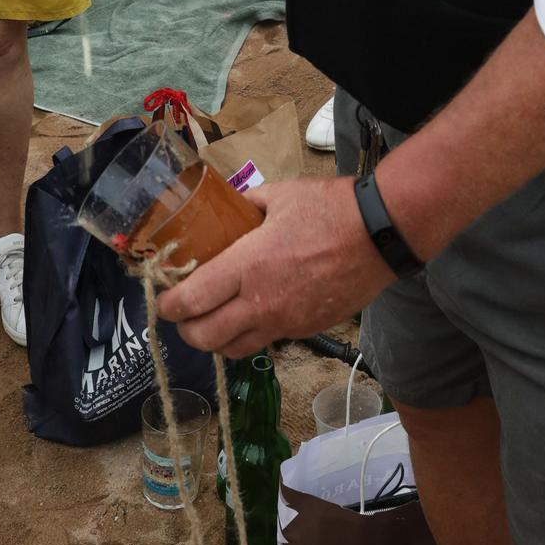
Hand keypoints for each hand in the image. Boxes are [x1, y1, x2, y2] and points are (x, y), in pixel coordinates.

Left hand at [155, 176, 391, 357]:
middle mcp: (262, 302)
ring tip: (211, 322)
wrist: (381, 234)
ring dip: (215, 340)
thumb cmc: (330, 208)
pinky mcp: (306, 329)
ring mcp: (285, 321)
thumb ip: (247, 205)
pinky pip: (266, 342)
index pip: (192, 300)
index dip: (168, 305)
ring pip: (234, 350)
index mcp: (249, 265)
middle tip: (182, 314)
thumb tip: (226, 207)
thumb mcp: (280, 195)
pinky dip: (250, 335)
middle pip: (206, 336)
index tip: (162, 299)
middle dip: (186, 329)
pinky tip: (252, 315)